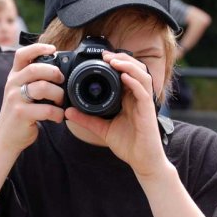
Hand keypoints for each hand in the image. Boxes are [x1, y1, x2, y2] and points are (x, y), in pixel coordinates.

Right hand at [0, 43, 64, 152]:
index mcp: (14, 76)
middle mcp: (12, 84)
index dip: (38, 48)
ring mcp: (15, 99)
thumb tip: (60, 70)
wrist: (6, 137)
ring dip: (59, 94)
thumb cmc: (20, 113)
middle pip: (35, 69)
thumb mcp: (21, 92)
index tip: (53, 49)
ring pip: (43, 88)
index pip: (22, 55)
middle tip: (62, 80)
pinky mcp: (21, 114)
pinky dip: (58, 113)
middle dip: (54, 72)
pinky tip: (58, 117)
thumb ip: (34, 80)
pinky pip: (46, 109)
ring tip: (61, 102)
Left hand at [65, 51, 166, 177]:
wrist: (142, 162)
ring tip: (114, 60)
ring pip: (142, 76)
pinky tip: (124, 77)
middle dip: (122, 59)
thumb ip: (87, 119)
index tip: (101, 57)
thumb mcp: (102, 129)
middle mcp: (138, 98)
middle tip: (106, 55)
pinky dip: (134, 82)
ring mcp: (144, 103)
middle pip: (135, 70)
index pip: (126, 74)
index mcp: (129, 99)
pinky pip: (143, 92)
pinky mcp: (148, 111)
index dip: (117, 63)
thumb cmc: (128, 145)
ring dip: (128, 66)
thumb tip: (68, 112)